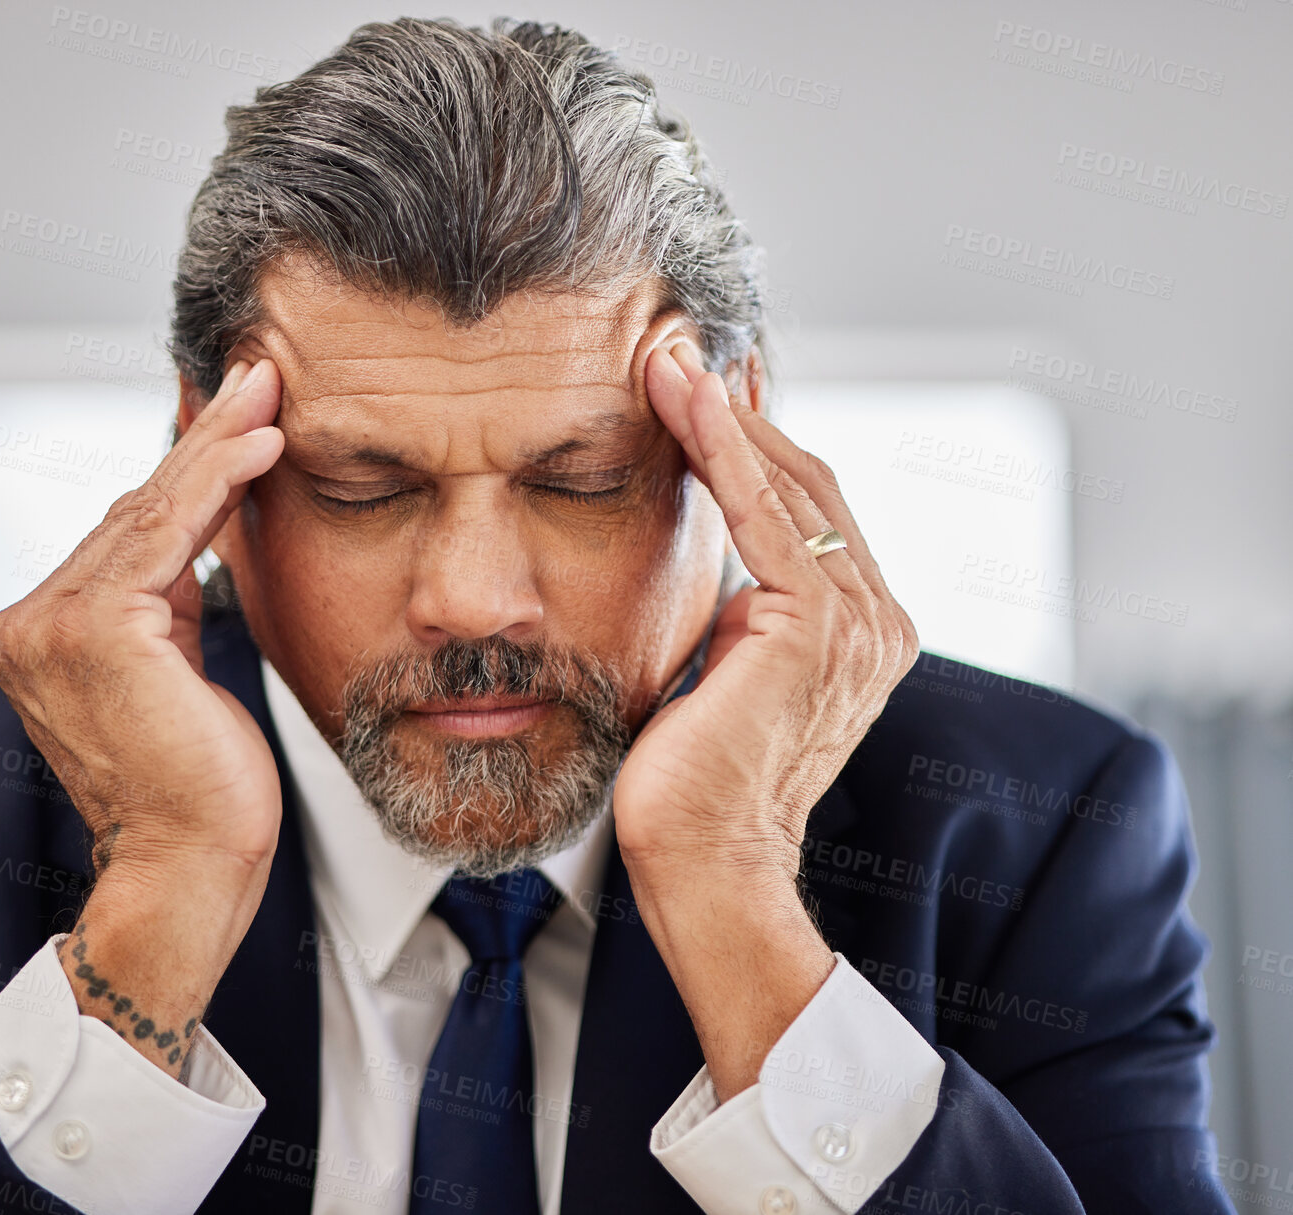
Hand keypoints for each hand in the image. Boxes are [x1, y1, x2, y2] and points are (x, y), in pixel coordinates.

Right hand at [0, 356, 286, 1078]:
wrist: (188, 874)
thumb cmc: (199, 792)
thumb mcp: (179, 675)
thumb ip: (168, 602)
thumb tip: (202, 530)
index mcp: (40, 636)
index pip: (126, 534)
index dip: (186, 469)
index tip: (239, 413)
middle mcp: (28, 625)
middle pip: (135, 511)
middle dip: (203, 438)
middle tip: (258, 371)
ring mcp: (50, 626)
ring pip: (151, 512)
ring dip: (217, 444)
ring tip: (269, 387)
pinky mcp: (95, 631)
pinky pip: (167, 535)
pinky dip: (216, 482)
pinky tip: (261, 441)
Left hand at [611, 339, 917, 1096]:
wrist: (704, 863)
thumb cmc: (696, 785)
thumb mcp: (724, 672)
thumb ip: (740, 614)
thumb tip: (721, 568)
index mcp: (862, 630)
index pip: (807, 510)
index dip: (755, 440)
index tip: (708, 383)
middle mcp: (877, 618)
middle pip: (806, 482)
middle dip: (739, 409)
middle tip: (679, 344)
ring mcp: (857, 620)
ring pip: (788, 483)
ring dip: (722, 411)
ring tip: (666, 352)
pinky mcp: (815, 624)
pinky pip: (762, 513)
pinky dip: (720, 448)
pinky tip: (680, 397)